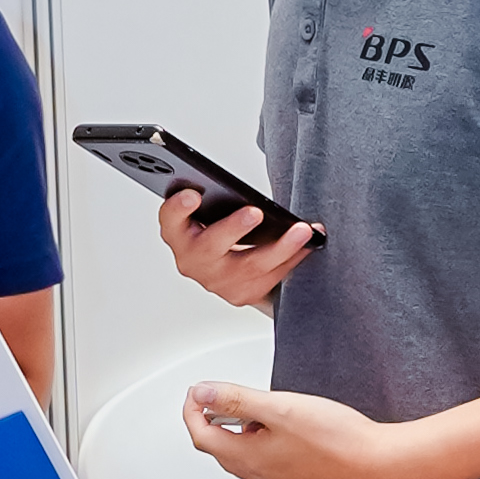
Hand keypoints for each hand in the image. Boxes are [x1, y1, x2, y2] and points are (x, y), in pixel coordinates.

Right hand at [158, 187, 319, 310]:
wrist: (227, 268)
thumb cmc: (218, 228)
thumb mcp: (209, 210)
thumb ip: (215, 198)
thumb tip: (237, 184)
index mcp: (178, 233)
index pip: (170, 219)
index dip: (179, 208)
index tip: (193, 195)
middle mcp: (192, 260)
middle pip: (211, 246)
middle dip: (234, 229)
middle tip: (254, 212)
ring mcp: (216, 281)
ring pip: (250, 266)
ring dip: (280, 247)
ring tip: (301, 230)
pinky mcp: (241, 294)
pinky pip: (270, 278)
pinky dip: (292, 259)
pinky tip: (309, 244)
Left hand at [184, 380, 414, 478]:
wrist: (379, 464)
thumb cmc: (336, 439)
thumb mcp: (279, 408)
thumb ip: (236, 400)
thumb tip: (202, 393)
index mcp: (248, 458)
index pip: (201, 436)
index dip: (192, 411)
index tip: (195, 391)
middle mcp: (260, 474)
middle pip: (218, 447)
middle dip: (210, 419)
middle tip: (213, 396)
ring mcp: (279, 478)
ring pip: (241, 453)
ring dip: (236, 429)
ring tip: (250, 405)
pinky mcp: (298, 476)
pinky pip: (264, 458)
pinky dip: (258, 438)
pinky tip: (280, 423)